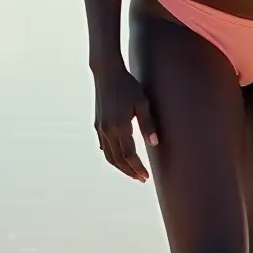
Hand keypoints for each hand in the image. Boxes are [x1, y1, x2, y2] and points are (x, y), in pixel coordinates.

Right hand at [93, 64, 157, 181]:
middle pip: (117, 160)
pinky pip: (104, 146)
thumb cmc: (128, 86)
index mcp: (120, 127)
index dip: (138, 168)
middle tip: (141, 178)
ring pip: (109, 155)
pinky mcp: (98, 124)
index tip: (146, 177)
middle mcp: (107, 131)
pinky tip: (119, 157)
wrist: (107, 73)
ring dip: (120, 166)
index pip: (129, 155)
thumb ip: (148, 124)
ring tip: (132, 171)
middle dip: (129, 171)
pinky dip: (112, 155)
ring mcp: (100, 128)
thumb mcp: (142, 103)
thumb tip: (154, 144)